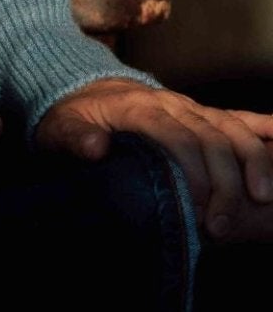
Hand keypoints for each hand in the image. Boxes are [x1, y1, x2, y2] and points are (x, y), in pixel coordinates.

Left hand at [35, 79, 272, 240]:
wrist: (78, 86)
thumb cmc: (70, 115)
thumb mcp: (58, 127)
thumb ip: (74, 137)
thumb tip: (96, 147)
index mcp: (139, 108)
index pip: (177, 138)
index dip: (193, 173)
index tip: (198, 210)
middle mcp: (171, 104)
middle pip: (211, 138)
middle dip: (224, 182)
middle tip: (222, 225)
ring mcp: (190, 108)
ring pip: (232, 129)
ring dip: (252, 163)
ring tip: (262, 199)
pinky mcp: (201, 114)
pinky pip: (239, 118)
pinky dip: (265, 128)